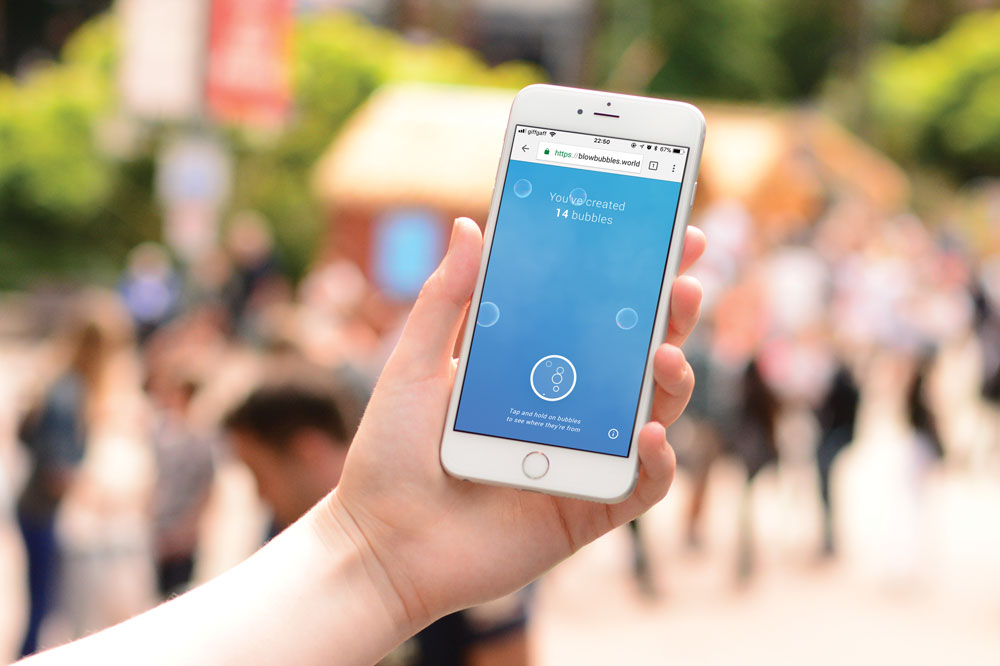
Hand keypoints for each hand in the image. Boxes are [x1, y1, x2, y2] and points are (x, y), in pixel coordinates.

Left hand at [326, 217, 704, 629]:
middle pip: (635, 358)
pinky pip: (641, 485)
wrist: (380, 544)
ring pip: (652, 414)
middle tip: (685, 283)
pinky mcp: (586, 509)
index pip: (595, 315)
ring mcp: (581, 458)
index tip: (667, 237)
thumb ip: (444, 299)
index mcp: (533, 368)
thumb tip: (470, 226)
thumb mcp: (414, 365)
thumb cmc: (391, 453)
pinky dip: (657, 461)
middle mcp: (567, 409)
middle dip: (671, 319)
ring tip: (666, 354)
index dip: (635, 279)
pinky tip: (650, 434)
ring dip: (672, 382)